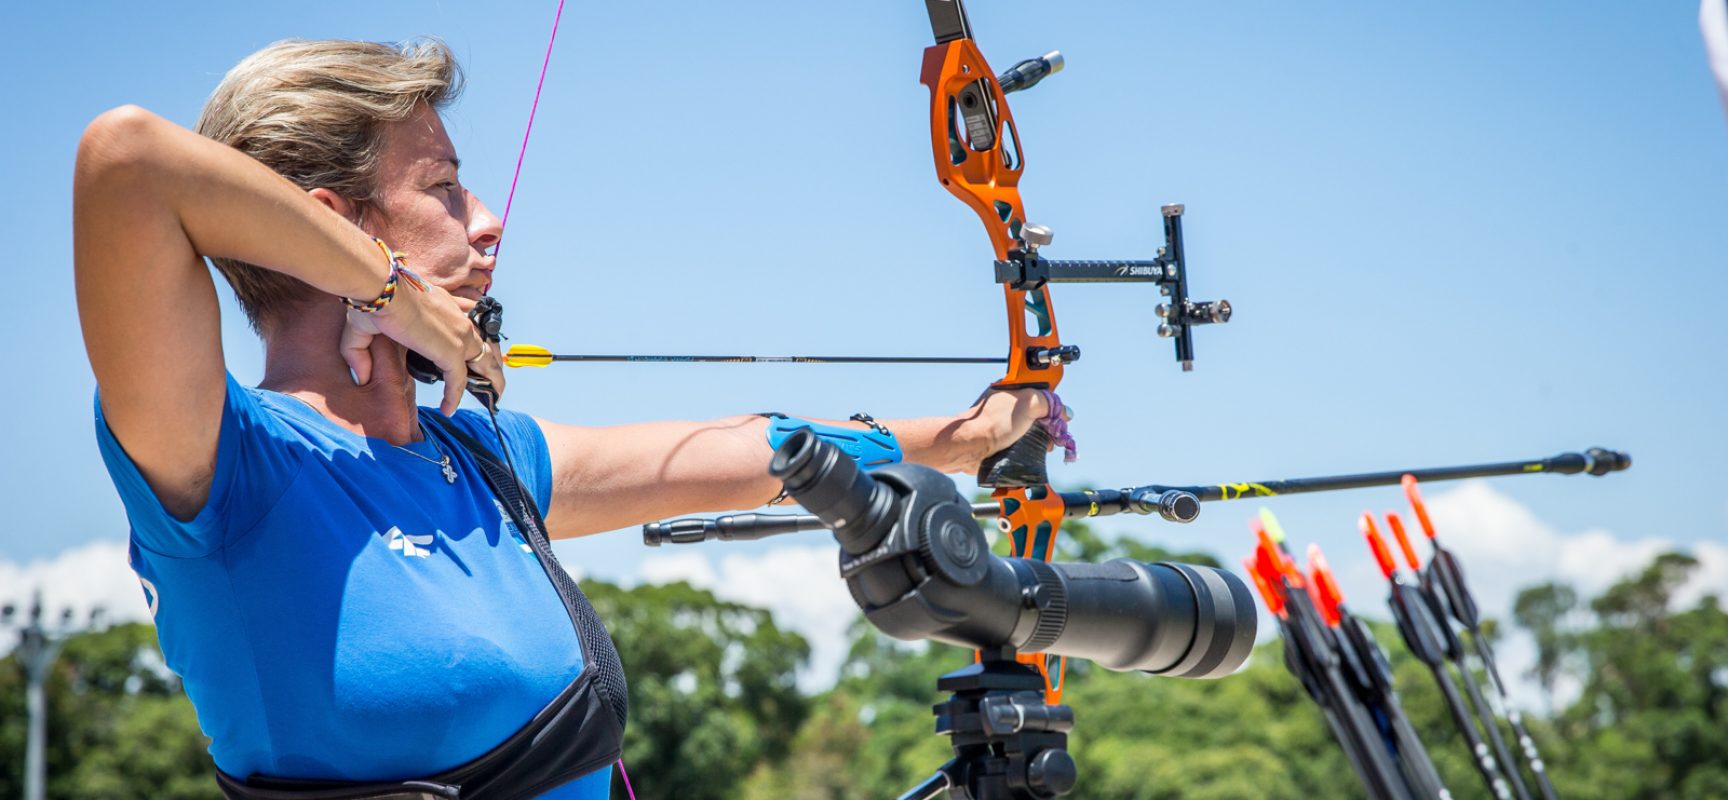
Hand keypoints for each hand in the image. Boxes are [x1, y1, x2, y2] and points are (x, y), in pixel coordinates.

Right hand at [341, 280, 497, 414]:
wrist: (382, 288)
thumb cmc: (373, 298)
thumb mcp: (364, 326)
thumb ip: (360, 353)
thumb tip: (361, 377)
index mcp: (443, 305)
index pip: (466, 324)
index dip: (472, 340)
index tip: (475, 353)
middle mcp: (456, 318)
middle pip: (484, 343)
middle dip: (492, 361)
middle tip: (495, 379)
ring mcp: (458, 335)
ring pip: (484, 361)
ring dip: (490, 379)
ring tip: (493, 394)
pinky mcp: (452, 352)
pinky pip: (459, 381)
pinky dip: (455, 397)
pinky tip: (449, 409)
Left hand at [965, 388, 1053, 464]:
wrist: (972, 447)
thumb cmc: (993, 423)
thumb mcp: (1027, 403)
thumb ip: (1048, 402)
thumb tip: (1064, 412)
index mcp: (1011, 389)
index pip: (1040, 391)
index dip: (1052, 402)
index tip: (1058, 415)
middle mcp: (1008, 404)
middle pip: (1039, 411)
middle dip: (1049, 423)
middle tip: (1053, 432)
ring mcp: (1005, 423)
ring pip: (1033, 428)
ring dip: (1042, 437)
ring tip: (1044, 444)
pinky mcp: (1003, 440)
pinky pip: (1024, 441)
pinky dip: (1032, 446)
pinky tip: (1034, 450)